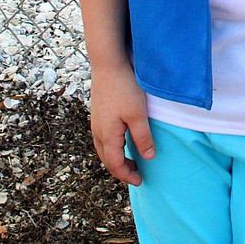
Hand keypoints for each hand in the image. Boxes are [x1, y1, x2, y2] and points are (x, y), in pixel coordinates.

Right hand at [89, 63, 154, 185]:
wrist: (108, 64)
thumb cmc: (124, 88)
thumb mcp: (138, 114)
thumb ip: (143, 137)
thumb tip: (148, 157)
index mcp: (107, 136)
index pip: (115, 165)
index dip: (127, 175)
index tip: (140, 180)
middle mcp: (97, 132)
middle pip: (107, 159)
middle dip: (121, 169)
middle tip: (136, 173)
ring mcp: (95, 122)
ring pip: (103, 148)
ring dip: (115, 157)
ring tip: (131, 159)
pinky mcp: (97, 113)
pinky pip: (102, 137)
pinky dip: (112, 146)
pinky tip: (122, 139)